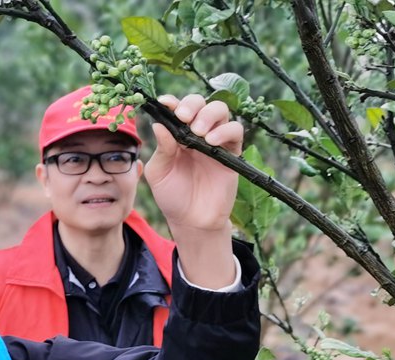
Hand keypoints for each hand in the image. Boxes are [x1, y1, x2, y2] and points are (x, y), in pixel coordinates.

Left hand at [144, 94, 242, 233]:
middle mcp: (196, 134)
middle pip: (200, 103)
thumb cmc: (172, 197)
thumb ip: (161, 149)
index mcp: (176, 135)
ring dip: (209, 114)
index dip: (172, 102)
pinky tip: (211, 142)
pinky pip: (235, 131)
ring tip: (199, 131)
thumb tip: (159, 124)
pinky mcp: (231, 152)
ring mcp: (215, 141)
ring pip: (220, 111)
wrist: (192, 221)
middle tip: (183, 117)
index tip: (165, 103)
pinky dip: (225, 130)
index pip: (176, 110)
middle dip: (192, 104)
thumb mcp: (159, 173)